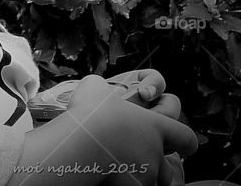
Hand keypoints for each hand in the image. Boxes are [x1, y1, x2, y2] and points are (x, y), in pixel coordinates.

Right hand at [67, 76, 196, 185]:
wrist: (77, 142)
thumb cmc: (88, 112)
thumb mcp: (95, 86)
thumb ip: (105, 88)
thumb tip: (99, 86)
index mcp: (154, 126)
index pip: (186, 137)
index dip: (184, 141)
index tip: (181, 145)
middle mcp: (155, 152)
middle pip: (169, 167)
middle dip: (156, 165)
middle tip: (136, 157)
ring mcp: (146, 173)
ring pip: (154, 180)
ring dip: (142, 175)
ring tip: (120, 167)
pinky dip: (127, 182)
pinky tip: (111, 176)